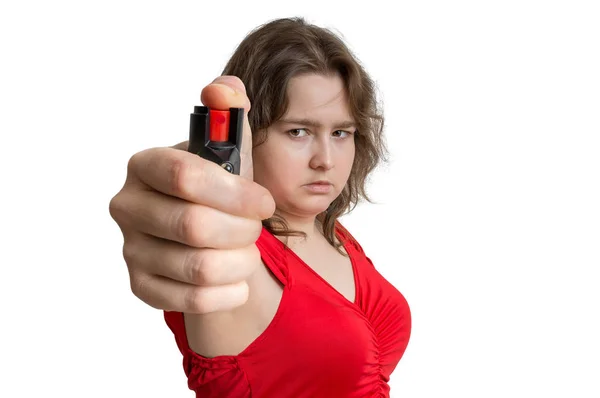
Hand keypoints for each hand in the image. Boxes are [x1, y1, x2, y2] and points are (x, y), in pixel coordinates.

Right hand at [109, 76, 274, 313]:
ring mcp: (131, 249)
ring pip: (198, 266)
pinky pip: (192, 299)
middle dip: (241, 230)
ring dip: (240, 261)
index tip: (265, 203)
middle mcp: (128, 206)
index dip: (235, 192)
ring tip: (247, 251)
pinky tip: (238, 279)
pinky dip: (229, 291)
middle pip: (193, 225)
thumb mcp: (229, 154)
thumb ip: (230, 118)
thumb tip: (226, 88)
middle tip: (256, 228)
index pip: (185, 175)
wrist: (208, 238)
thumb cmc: (219, 191)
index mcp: (146, 165)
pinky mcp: (142, 286)